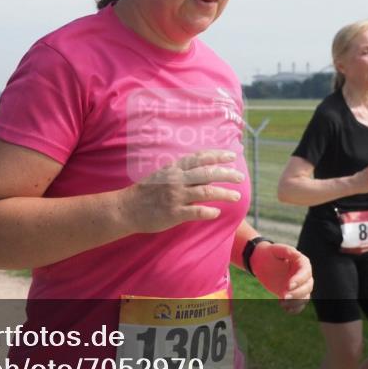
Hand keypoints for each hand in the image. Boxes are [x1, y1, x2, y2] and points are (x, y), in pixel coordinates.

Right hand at [119, 150, 243, 233]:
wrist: (127, 208)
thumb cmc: (145, 192)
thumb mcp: (162, 175)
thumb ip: (180, 172)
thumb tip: (201, 171)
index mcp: (174, 169)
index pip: (199, 158)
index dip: (217, 156)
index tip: (232, 156)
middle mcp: (177, 180)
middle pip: (207, 173)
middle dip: (226, 174)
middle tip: (240, 177)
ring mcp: (175, 196)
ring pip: (206, 191)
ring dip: (224, 193)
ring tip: (236, 196)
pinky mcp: (174, 213)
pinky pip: (196, 211)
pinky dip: (209, 211)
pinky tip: (217, 212)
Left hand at [250, 242, 312, 313]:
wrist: (262, 262)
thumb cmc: (269, 253)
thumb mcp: (276, 249)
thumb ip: (286, 250)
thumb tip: (297, 254)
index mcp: (302, 263)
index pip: (305, 273)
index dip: (299, 280)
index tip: (288, 286)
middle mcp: (304, 275)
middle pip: (308, 287)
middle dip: (297, 293)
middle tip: (284, 296)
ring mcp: (299, 286)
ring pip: (305, 297)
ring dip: (296, 302)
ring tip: (282, 303)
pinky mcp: (293, 294)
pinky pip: (299, 304)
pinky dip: (295, 309)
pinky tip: (286, 309)